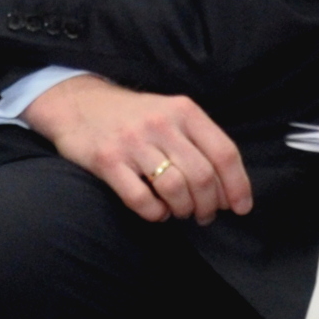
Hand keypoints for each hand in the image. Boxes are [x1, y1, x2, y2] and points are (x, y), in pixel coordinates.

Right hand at [24, 74, 251, 222]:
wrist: (77, 104)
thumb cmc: (133, 117)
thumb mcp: (170, 114)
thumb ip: (199, 143)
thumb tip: (228, 188)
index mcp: (184, 111)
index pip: (224, 153)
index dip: (237, 186)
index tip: (240, 207)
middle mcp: (161, 124)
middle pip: (202, 176)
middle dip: (209, 205)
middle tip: (204, 215)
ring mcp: (133, 142)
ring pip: (175, 189)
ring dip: (183, 209)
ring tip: (180, 211)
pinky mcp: (107, 161)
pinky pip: (141, 199)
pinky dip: (155, 213)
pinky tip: (156, 210)